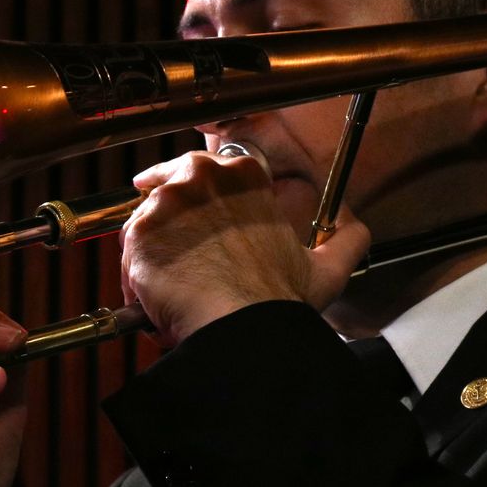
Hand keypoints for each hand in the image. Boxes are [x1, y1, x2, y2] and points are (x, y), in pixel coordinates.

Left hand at [121, 150, 368, 345]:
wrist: (239, 323)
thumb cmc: (278, 299)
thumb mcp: (327, 266)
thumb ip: (346, 239)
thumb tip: (358, 228)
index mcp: (245, 175)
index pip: (208, 162)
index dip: (194, 180)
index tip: (185, 190)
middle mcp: (202, 177)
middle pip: (166, 182)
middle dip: (161, 205)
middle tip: (164, 234)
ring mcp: (167, 203)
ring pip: (144, 221)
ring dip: (150, 249)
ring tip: (167, 285)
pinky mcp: (140, 233)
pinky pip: (128, 253)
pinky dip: (135, 276)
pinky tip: (154, 299)